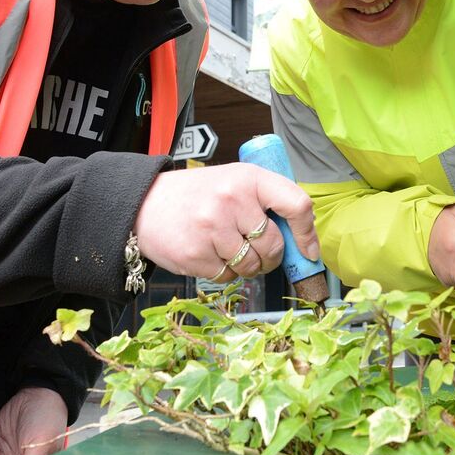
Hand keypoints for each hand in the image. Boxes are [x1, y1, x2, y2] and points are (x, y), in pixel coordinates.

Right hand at [134, 163, 317, 282]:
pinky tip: (210, 253)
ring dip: (247, 266)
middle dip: (271, 255)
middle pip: (274, 245)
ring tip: (229, 248)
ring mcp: (212, 228)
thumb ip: (267, 201)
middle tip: (257, 249)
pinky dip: (224, 271)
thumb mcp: (235, 182)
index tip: (309, 250)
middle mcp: (231, 200)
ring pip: (252, 265)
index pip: (296, 204)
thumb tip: (303, 239)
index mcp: (248, 178)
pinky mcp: (195, 255)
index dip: (307, 233)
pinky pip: (228, 276)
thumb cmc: (200, 194)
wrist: (145, 203)